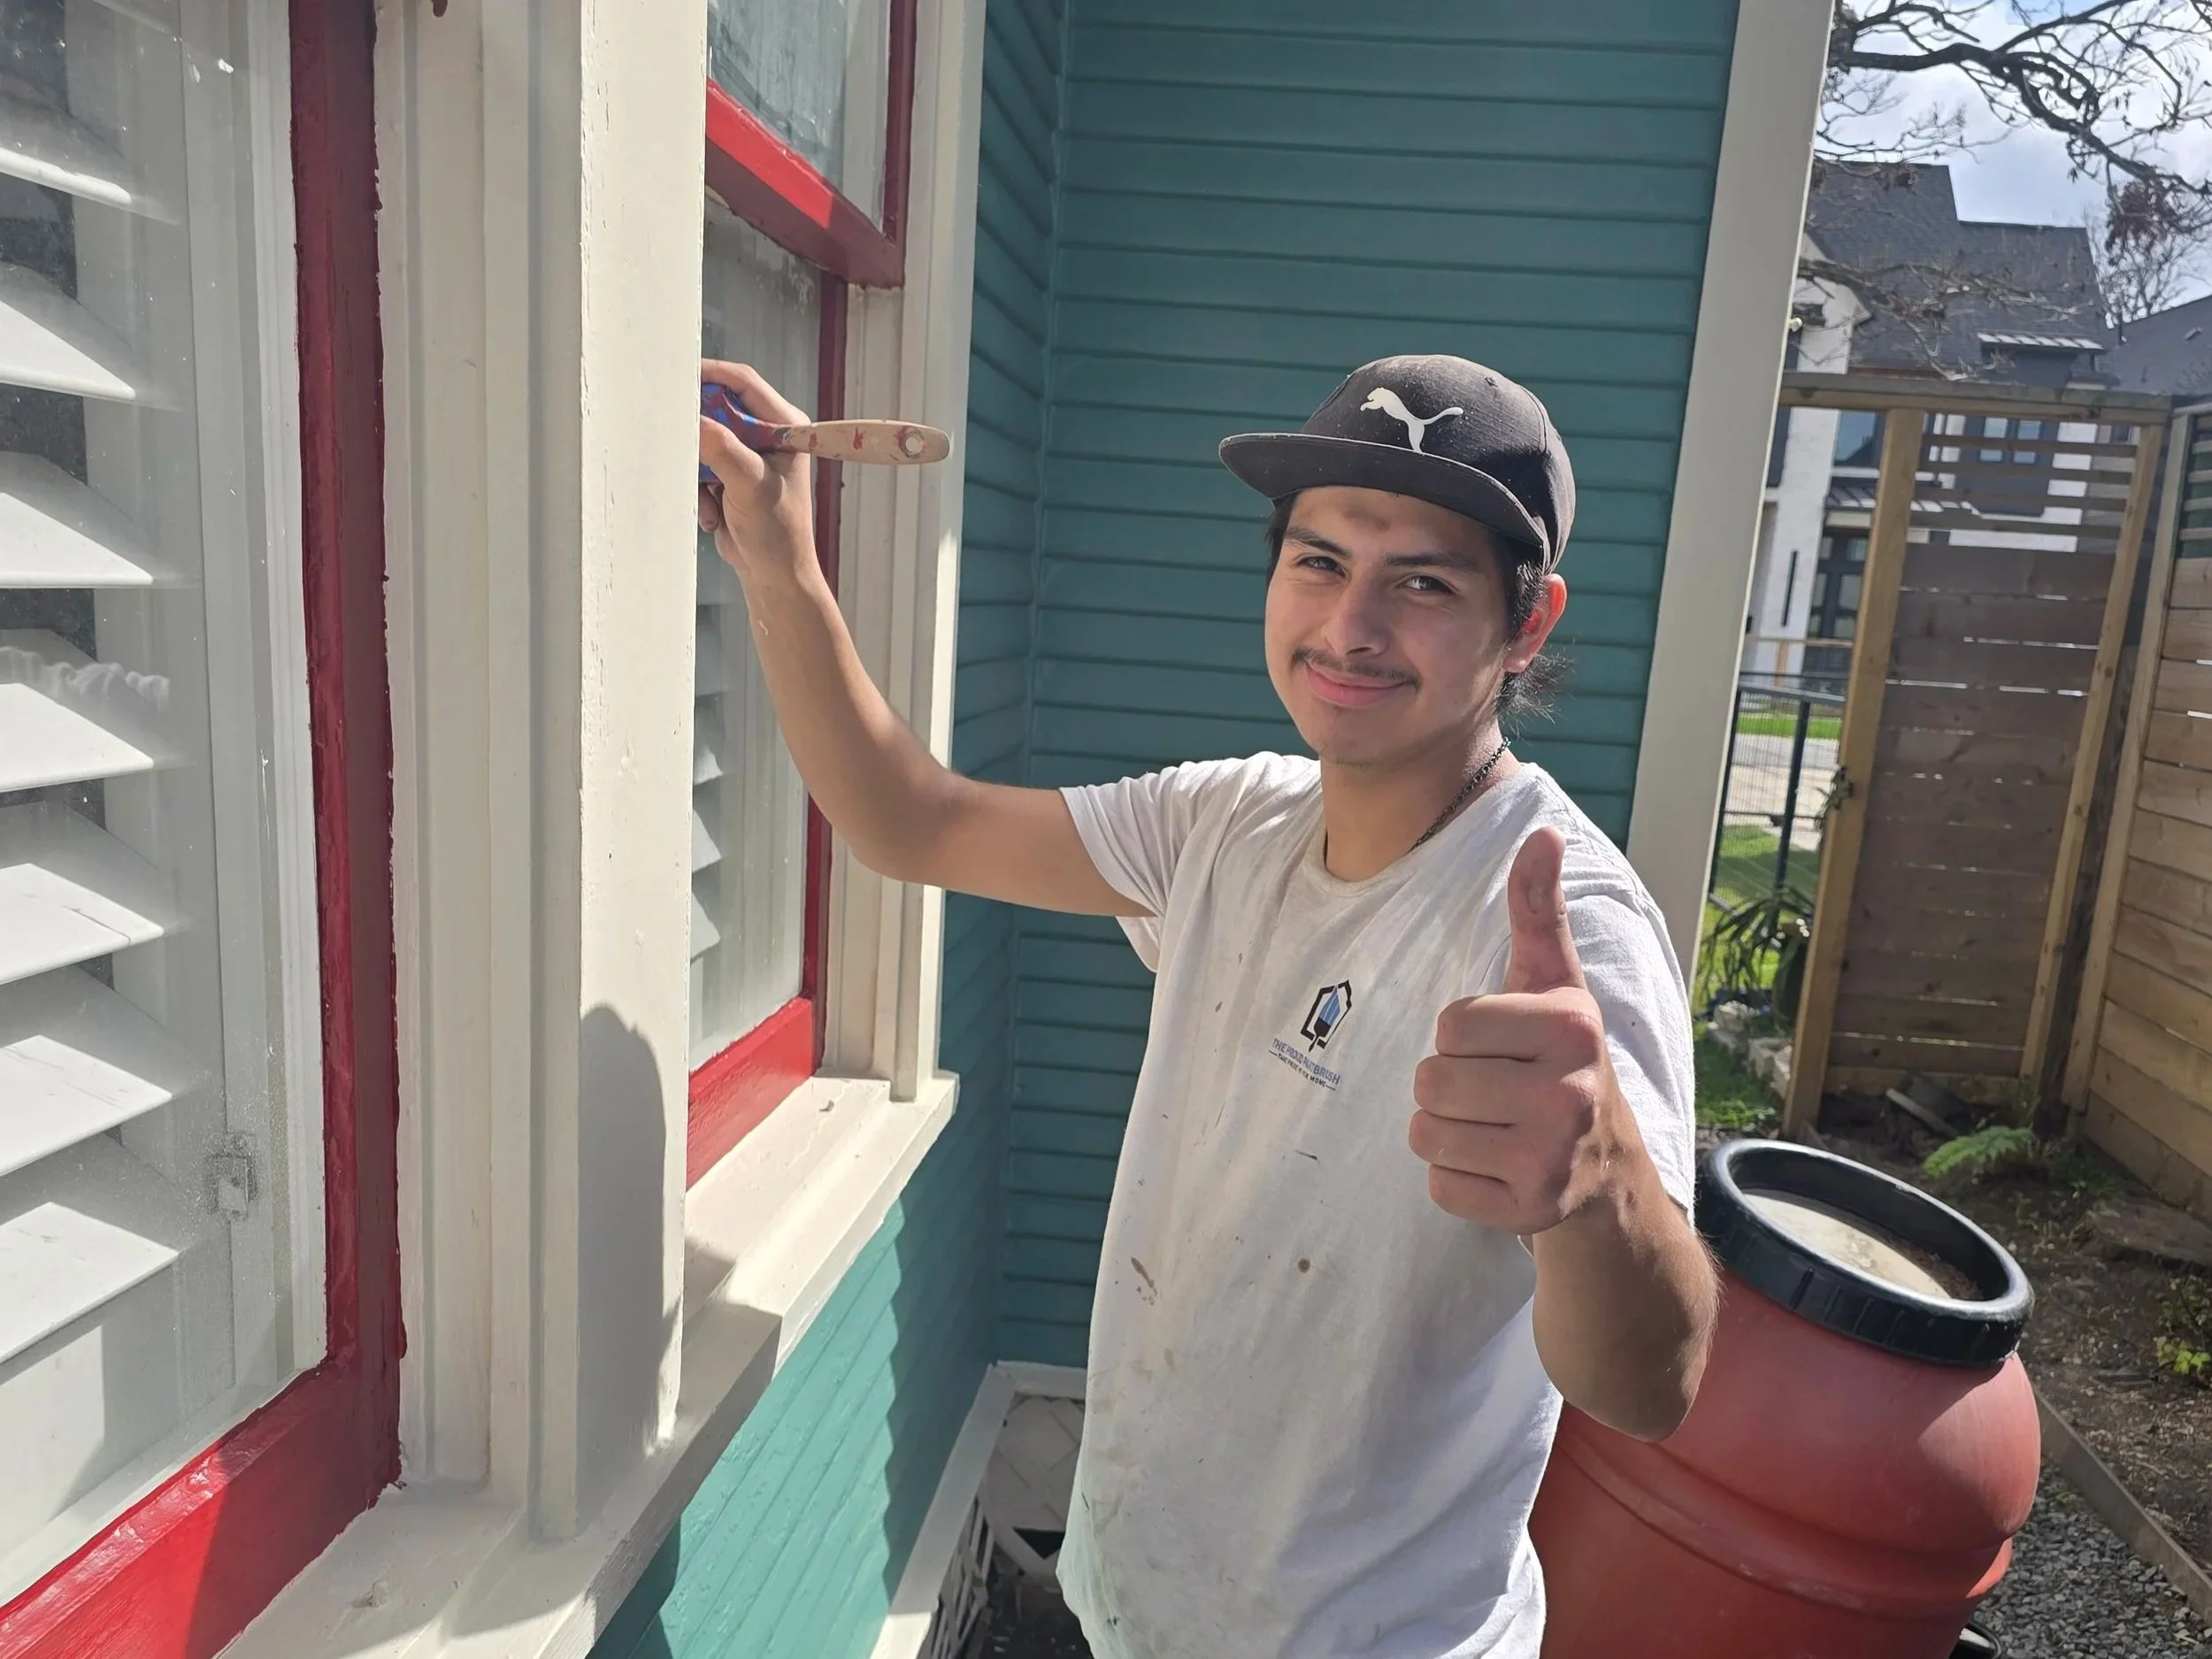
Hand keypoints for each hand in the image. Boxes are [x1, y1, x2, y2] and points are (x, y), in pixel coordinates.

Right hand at [698, 360, 818, 583]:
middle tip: (685, 448)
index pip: (743, 382)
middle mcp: (764, 434)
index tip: (677, 375)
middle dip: (697, 432)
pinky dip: (698, 490)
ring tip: (713, 499)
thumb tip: (693, 420)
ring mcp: (744, 454)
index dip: (710, 374)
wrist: (772, 573)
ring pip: (700, 439)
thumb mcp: (751, 486)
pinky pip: (695, 466)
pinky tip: (716, 513)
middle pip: (716, 408)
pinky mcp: (726, 474)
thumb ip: (723, 449)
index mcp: (783, 425)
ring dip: (698, 471)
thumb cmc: (777, 532)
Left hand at [1409, 827, 1634, 1232]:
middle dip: (1449, 1085)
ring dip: (1445, 1132)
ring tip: (1492, 1128)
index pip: (1451, 1025)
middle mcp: (1568, 1094)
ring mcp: (1550, 1159)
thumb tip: (1541, 833)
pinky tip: (1495, 1167)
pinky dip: (1455, 1180)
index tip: (1502, 1047)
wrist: (1608, 1171)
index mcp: (1571, 1028)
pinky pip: (1439, 1186)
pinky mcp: (1529, 1211)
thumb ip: (1538, 910)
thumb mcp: (1554, 983)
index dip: (1463, 1036)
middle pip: (1432, 1080)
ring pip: (1427, 1133)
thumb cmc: (1562, 1061)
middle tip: (1494, 1093)